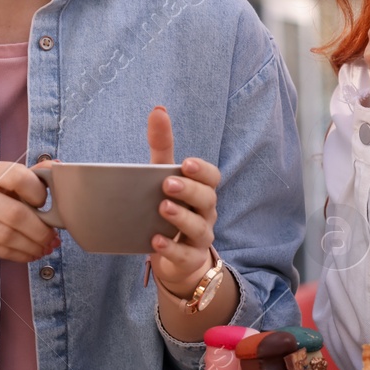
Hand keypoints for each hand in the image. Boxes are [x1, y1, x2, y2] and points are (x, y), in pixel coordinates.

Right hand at [0, 160, 56, 284]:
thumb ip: (24, 177)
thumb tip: (57, 166)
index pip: (19, 176)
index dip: (39, 194)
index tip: (46, 206)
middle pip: (15, 213)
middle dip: (41, 230)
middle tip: (53, 239)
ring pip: (6, 235)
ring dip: (31, 246)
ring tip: (44, 249)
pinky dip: (17, 255)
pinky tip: (28, 255)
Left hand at [144, 106, 223, 299]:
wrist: (176, 257)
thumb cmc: (169, 209)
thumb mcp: (163, 177)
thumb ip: (162, 147)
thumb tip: (158, 109)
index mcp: (201, 191)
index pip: (212, 177)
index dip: (201, 170)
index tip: (185, 164)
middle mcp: (205, 213)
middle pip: (208, 199)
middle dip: (190, 190)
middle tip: (168, 184)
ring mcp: (199, 238)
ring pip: (199, 227)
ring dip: (182, 217)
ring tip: (163, 208)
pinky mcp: (189, 259)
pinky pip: (185, 255)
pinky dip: (171, 248)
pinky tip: (156, 240)